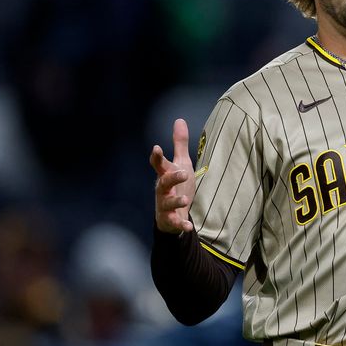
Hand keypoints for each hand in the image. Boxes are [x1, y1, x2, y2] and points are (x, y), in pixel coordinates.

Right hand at [150, 118, 196, 233]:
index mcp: (165, 175)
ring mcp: (165, 205)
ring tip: (185, 199)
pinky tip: (188, 226)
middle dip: (172, 177)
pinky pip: (174, 222)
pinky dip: (180, 224)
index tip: (157, 148)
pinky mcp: (170, 220)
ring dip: (176, 201)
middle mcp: (162, 190)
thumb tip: (179, 120)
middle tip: (184, 173)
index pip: (159, 164)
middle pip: (164, 182)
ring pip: (167, 203)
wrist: (171, 215)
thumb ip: (179, 144)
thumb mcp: (180, 164)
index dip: (157, 157)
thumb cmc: (177, 185)